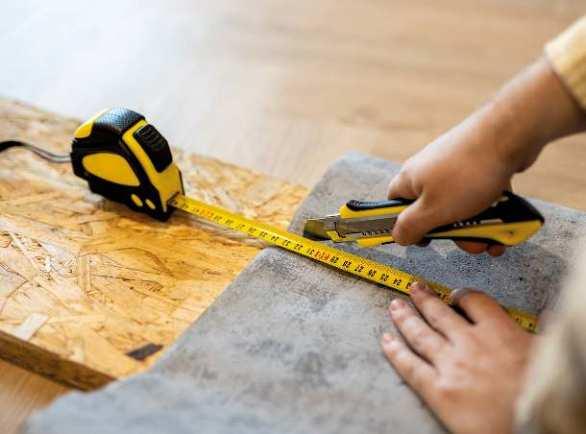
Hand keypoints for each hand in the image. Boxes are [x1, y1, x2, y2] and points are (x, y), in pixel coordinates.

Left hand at [381, 282, 533, 433]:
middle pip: (439, 314)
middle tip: (413, 288)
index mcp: (499, 331)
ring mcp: (450, 365)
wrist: (534, 427)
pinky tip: (385, 340)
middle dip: (424, 299)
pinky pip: (410, 366)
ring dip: (405, 317)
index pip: (474, 301)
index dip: (461, 295)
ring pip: (420, 334)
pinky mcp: (438, 390)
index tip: (455, 294)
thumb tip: (544, 319)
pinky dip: (395, 351)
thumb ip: (536, 334)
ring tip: (395, 305)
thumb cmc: (544, 393)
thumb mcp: (547, 354)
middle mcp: (469, 343)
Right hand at [388, 57, 585, 254]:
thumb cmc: (467, 174)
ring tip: (495, 239)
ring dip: (478, 228)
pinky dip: (492, 212)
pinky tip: (507, 225)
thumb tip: (397, 236)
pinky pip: (481, 197)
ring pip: (462, 208)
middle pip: (434, 212)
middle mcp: (429, 172)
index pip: (394, 205)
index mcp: (410, 180)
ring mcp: (455, 169)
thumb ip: (411, 227)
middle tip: (471, 244)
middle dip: (455, 233)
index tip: (424, 240)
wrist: (510, 135)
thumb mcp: (433, 210)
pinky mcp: (479, 166)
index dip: (405, 226)